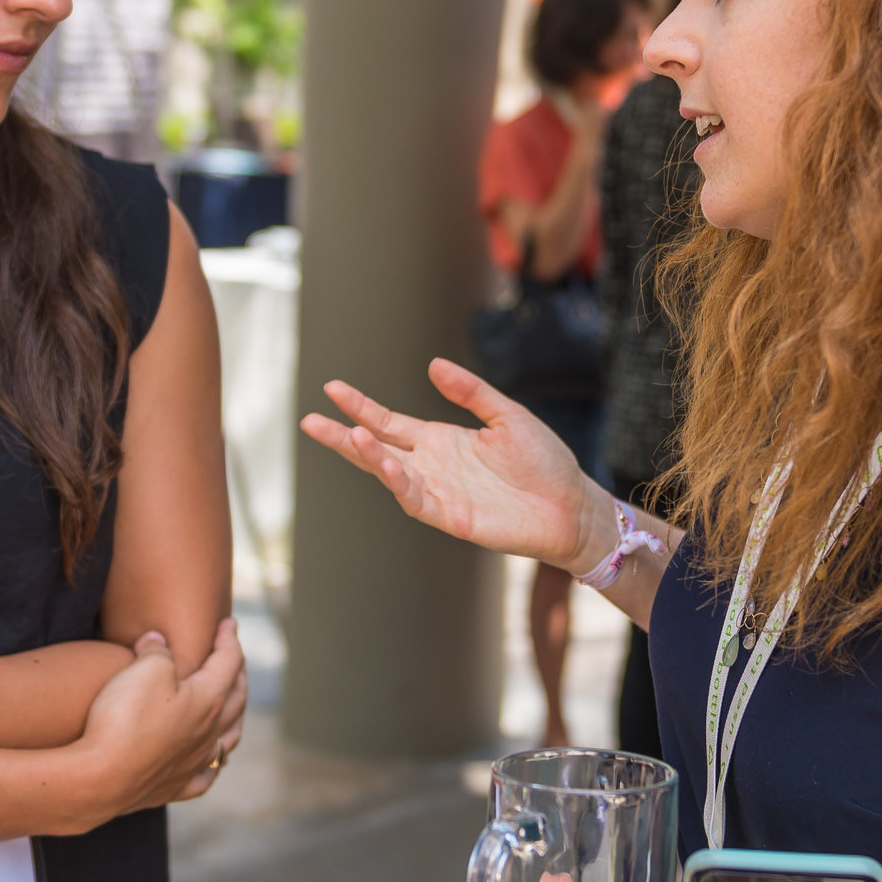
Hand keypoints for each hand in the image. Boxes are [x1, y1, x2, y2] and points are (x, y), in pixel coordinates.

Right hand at [71, 619, 245, 819]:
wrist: (99, 778)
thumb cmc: (124, 718)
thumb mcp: (143, 669)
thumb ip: (156, 651)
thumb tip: (157, 641)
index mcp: (208, 699)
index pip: (228, 661)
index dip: (229, 639)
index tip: (228, 624)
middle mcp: (209, 733)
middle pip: (236, 698)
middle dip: (238, 673)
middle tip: (234, 658)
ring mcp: (194, 764)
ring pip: (228, 739)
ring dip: (234, 718)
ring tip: (233, 708)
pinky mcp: (174, 788)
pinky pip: (204, 778)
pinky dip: (212, 766)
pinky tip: (211, 764)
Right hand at [301, 359, 605, 571]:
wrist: (571, 504)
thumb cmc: (543, 462)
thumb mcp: (506, 415)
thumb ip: (470, 391)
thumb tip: (432, 365)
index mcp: (441, 441)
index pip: (390, 422)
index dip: (361, 406)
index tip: (332, 388)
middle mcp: (432, 466)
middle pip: (377, 448)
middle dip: (344, 434)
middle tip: (310, 420)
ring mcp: (438, 493)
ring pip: (390, 473)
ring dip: (367, 456)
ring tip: (346, 434)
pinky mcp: (451, 517)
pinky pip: (416, 499)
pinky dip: (397, 481)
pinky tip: (384, 462)